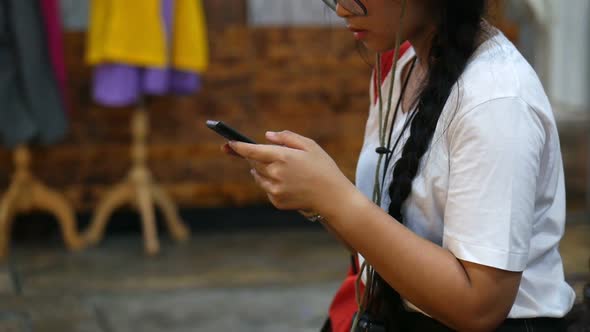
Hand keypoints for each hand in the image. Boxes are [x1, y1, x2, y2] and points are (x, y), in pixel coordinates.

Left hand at [225, 131, 354, 213]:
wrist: (333, 197)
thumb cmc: (323, 168)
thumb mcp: (310, 146)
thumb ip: (287, 138)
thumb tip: (267, 136)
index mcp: (283, 157)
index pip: (252, 150)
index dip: (238, 147)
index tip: (229, 143)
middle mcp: (276, 174)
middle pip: (253, 162)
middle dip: (253, 157)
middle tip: (252, 153)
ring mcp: (275, 189)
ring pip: (258, 176)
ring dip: (261, 170)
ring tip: (279, 168)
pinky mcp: (277, 201)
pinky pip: (267, 189)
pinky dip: (271, 183)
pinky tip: (287, 182)